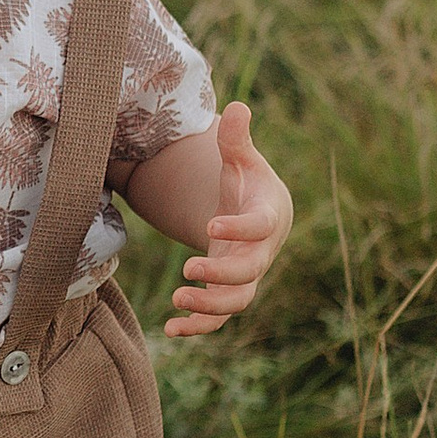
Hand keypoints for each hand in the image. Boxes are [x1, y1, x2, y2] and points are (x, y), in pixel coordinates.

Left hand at [164, 100, 291, 339]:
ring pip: (237, 302)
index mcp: (266, 218)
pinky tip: (169, 330)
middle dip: (220, 275)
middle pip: (249, 273)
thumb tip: (237, 107)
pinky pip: (218, 318)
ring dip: (209, 307)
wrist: (261, 216)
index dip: (239, 229)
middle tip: (187, 268)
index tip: (211, 224)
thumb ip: (237, 140)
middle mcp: (260, 253)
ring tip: (177, 301)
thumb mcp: (242, 160)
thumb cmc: (248, 184)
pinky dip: (198, 328)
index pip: (260, 227)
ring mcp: (245, 276)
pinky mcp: (229, 292)